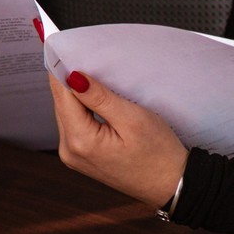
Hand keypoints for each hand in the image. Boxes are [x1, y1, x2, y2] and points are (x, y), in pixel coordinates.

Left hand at [48, 69, 187, 208]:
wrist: (172, 185)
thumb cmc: (159, 155)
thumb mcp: (132, 118)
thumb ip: (99, 97)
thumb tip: (73, 76)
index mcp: (80, 141)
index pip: (61, 94)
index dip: (64, 68)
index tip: (70, 48)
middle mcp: (70, 151)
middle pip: (62, 103)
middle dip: (73, 82)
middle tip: (92, 62)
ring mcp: (74, 156)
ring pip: (67, 112)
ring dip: (79, 96)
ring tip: (101, 83)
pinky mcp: (81, 156)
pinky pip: (75, 124)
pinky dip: (84, 109)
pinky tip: (98, 102)